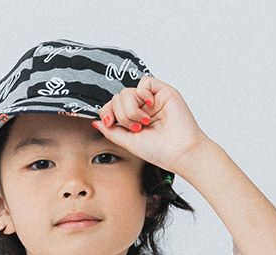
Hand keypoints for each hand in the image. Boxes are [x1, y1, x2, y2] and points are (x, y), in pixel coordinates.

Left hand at [92, 76, 210, 176]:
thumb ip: (111, 131)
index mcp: (131, 121)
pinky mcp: (162, 91)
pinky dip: (142, 94)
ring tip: (144, 121)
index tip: (111, 123)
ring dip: (131, 109)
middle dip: (122, 115)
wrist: (179, 151)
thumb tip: (96, 121)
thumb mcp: (128, 142)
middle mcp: (140, 109)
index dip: (107, 112)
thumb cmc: (159, 151)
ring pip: (127, 91)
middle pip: (116, 99)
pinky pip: (144, 82)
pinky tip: (150, 105)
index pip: (111, 108)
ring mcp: (150, 100)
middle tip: (136, 128)